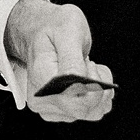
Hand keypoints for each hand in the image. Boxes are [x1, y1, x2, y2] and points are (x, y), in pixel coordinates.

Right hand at [4, 0, 114, 121]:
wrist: (39, 29)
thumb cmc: (53, 27)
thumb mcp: (67, 31)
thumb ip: (71, 59)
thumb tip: (78, 82)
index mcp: (41, 80)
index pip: (77, 101)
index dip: (93, 85)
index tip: (88, 62)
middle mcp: (42, 99)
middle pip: (85, 109)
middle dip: (99, 88)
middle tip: (90, 64)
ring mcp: (50, 107)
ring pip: (91, 112)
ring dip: (100, 90)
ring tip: (89, 68)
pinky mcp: (60, 110)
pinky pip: (89, 111)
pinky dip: (97, 95)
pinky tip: (89, 78)